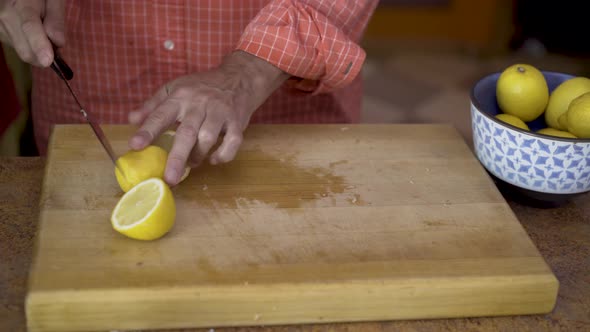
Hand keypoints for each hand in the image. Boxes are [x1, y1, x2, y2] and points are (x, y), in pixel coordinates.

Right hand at [0, 0, 64, 66]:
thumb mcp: (53, 0)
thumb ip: (56, 18)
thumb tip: (59, 42)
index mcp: (20, 5)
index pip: (30, 28)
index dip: (39, 46)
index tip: (47, 60)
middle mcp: (5, 17)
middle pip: (25, 50)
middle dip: (44, 55)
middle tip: (55, 45)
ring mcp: (0, 28)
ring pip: (23, 53)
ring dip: (37, 51)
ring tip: (41, 32)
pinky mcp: (0, 35)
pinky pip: (18, 49)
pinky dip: (29, 47)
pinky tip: (30, 34)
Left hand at [128, 50, 288, 185]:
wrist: (238, 78)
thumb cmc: (201, 87)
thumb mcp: (174, 88)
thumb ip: (153, 105)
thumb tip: (131, 120)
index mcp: (180, 97)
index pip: (160, 115)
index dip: (147, 131)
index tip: (135, 145)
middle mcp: (200, 104)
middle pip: (187, 133)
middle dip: (177, 157)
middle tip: (169, 178)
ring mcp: (220, 112)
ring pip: (208, 138)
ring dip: (198, 155)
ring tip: (192, 163)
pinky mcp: (237, 121)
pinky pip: (232, 142)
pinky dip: (223, 155)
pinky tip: (213, 159)